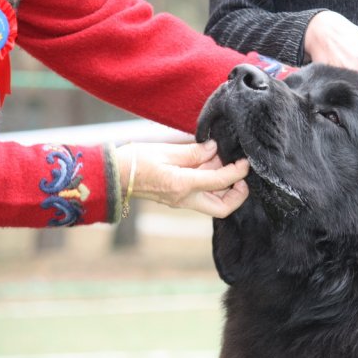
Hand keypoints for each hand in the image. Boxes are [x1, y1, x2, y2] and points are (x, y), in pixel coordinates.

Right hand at [116, 141, 248, 217]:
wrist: (112, 176)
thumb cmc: (135, 160)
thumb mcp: (166, 151)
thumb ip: (194, 152)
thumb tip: (214, 148)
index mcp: (182, 185)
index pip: (220, 182)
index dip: (237, 172)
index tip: (245, 162)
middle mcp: (184, 199)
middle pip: (222, 208)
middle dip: (238, 194)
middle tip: (241, 176)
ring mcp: (181, 201)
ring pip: (214, 204)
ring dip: (224, 187)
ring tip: (220, 163)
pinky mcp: (177, 199)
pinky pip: (202, 196)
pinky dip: (211, 184)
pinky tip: (207, 166)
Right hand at [304, 11, 357, 93]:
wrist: (323, 29)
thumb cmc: (352, 37)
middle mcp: (353, 72)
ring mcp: (338, 75)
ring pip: (350, 95)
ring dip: (353, 94)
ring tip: (352, 85)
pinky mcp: (325, 77)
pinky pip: (336, 92)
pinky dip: (340, 92)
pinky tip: (340, 85)